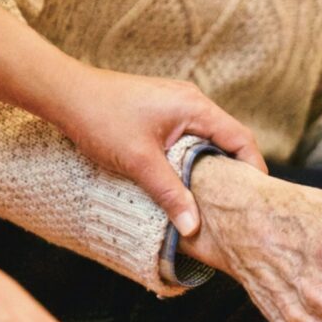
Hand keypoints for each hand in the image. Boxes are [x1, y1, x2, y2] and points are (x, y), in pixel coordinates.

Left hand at [55, 66, 266, 235]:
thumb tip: (193, 227)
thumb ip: (170, 194)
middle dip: (234, 171)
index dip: (253, 169)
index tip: (256, 198)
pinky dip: (193, 158)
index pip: (241, 138)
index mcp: (195, 107)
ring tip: (213, 199)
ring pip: (207, 139)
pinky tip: (185, 181)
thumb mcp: (139, 162)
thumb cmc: (101, 118)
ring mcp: (176, 104)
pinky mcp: (161, 112)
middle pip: (228, 139)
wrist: (65, 94)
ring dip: (211, 166)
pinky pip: (189, 137)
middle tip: (237, 205)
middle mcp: (191, 101)